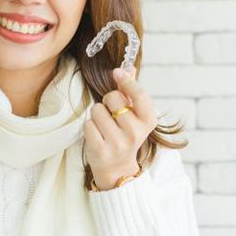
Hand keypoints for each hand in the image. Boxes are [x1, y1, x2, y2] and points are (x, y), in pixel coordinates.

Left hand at [84, 65, 157, 189]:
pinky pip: (87, 124)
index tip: (116, 72)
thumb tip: (128, 67)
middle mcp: (135, 133)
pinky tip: (97, 135)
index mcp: (148, 122)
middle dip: (107, 101)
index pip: (140, 95)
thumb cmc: (125, 135)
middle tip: (111, 114)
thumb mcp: (134, 115)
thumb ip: (131, 91)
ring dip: (96, 115)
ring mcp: (117, 143)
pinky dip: (89, 126)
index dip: (127, 81)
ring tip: (104, 126)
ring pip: (97, 110)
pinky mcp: (100, 150)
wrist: (117, 168)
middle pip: (113, 98)